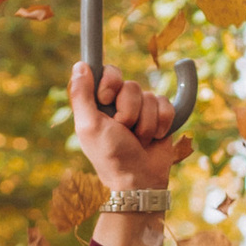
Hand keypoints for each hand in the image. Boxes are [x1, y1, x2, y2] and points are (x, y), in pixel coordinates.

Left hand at [68, 62, 187, 202]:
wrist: (139, 180)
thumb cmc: (110, 156)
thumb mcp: (89, 126)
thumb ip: (82, 96)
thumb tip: (80, 65)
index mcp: (100, 103)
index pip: (109, 72)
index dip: (110, 82)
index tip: (106, 100)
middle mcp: (120, 103)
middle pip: (131, 85)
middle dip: (128, 110)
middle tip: (123, 130)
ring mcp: (142, 110)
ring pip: (150, 97)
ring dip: (145, 123)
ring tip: (138, 140)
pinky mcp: (161, 117)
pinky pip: (166, 104)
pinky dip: (161, 123)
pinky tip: (154, 138)